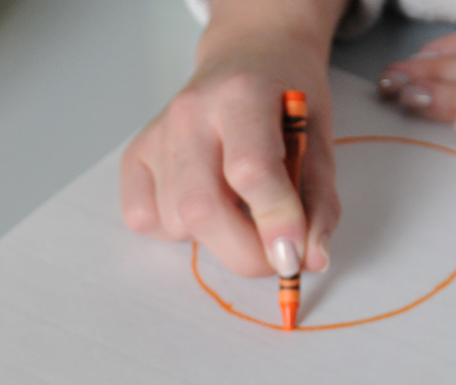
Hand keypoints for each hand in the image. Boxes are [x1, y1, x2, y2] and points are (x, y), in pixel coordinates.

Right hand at [120, 2, 344, 276]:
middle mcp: (191, 112)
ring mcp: (157, 133)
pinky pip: (144, 219)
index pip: (251, 170)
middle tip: (273, 259)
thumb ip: (318, 201)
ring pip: (176, 222)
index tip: (293, 258)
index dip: (274, 222)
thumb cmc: (285, 98)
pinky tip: (201, 201)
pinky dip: (175, 229)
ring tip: (236, 204)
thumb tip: (310, 259)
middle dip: (243, 252)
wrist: (249, 54)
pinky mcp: (135, 155)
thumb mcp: (320, 140)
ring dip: (213, 236)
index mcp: (243, 95)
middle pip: (202, 208)